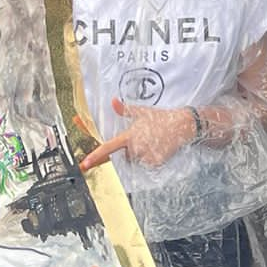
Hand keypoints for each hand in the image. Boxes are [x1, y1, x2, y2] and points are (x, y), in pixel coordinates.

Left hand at [81, 99, 196, 169]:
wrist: (182, 125)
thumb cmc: (161, 117)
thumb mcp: (142, 111)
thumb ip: (124, 110)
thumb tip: (112, 101)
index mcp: (130, 135)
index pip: (108, 147)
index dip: (95, 155)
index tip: (85, 163)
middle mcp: (136, 147)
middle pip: (124, 156)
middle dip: (130, 150)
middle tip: (144, 139)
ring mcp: (146, 156)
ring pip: (135, 161)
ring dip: (140, 155)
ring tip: (152, 142)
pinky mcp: (155, 163)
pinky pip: (147, 164)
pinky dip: (151, 159)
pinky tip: (159, 148)